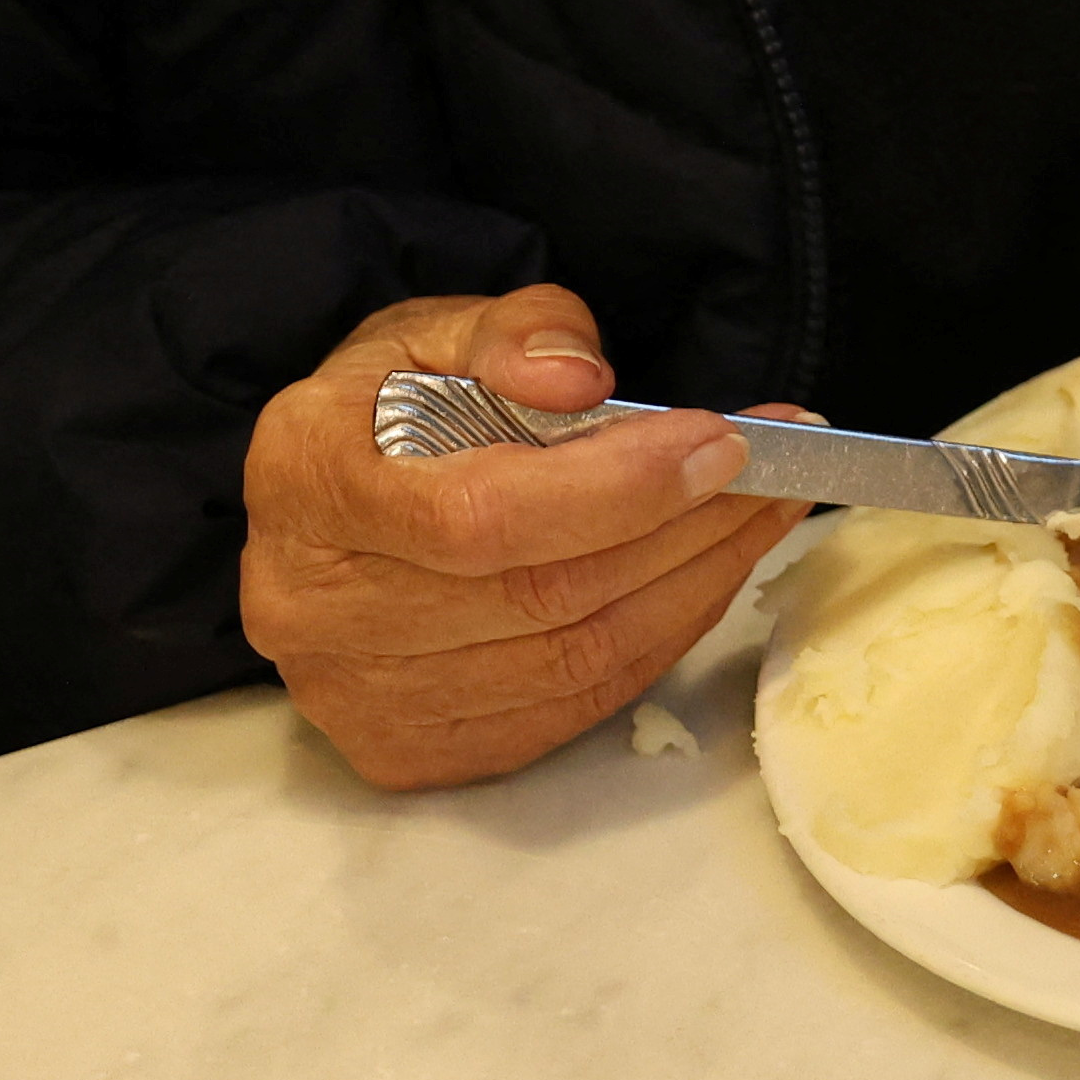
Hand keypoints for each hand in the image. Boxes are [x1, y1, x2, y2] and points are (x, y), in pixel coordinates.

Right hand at [238, 285, 806, 789]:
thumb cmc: (390, 406)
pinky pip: (567, 711)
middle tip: (774, 473)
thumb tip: (581, 381)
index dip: (616, 488)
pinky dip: (658, 642)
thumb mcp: (438, 329)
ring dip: (693, 586)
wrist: (332, 499)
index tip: (719, 442)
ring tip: (763, 516)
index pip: (477, 515)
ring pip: (567, 662)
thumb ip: (515, 334)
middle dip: (684, 530)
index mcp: (305, 476)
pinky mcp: (406, 750)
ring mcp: (353, 696)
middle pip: (536, 596)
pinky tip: (707, 576)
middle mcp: (308, 604)